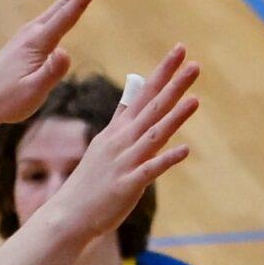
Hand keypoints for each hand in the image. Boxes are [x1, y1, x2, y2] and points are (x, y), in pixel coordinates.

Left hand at [0, 0, 114, 127]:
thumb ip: (51, 73)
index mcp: (38, 42)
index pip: (66, 15)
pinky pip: (56, 15)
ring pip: (62, 4)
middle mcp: (34, 31)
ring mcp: (30, 33)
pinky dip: (72, 3)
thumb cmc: (7, 101)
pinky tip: (76, 1)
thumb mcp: (32, 93)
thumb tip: (66, 53)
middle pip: (67, 0)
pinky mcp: (29, 39)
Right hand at [30, 45, 197, 242]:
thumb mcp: (105, 143)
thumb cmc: (90, 181)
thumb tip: (134, 92)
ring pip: (153, 135)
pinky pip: (150, 170)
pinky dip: (167, 159)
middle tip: (194, 64)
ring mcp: (124, 162)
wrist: (68, 214)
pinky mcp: (127, 185)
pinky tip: (185, 150)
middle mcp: (121, 141)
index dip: (162, 73)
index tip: (179, 50)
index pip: (143, 94)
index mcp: (117, 130)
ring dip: (174, 117)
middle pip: (151, 108)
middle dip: (173, 85)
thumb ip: (122, 117)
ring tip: (194, 99)